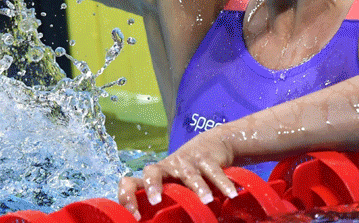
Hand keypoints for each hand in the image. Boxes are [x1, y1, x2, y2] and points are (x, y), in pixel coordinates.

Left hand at [117, 127, 238, 218]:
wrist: (213, 144)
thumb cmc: (188, 173)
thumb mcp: (176, 185)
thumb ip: (168, 202)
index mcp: (156, 177)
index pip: (132, 182)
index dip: (127, 196)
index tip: (134, 216)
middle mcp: (167, 167)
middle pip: (152, 171)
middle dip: (152, 185)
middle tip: (155, 200)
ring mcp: (186, 162)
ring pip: (189, 174)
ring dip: (198, 187)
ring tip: (206, 201)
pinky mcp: (206, 158)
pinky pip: (214, 171)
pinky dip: (223, 183)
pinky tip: (231, 194)